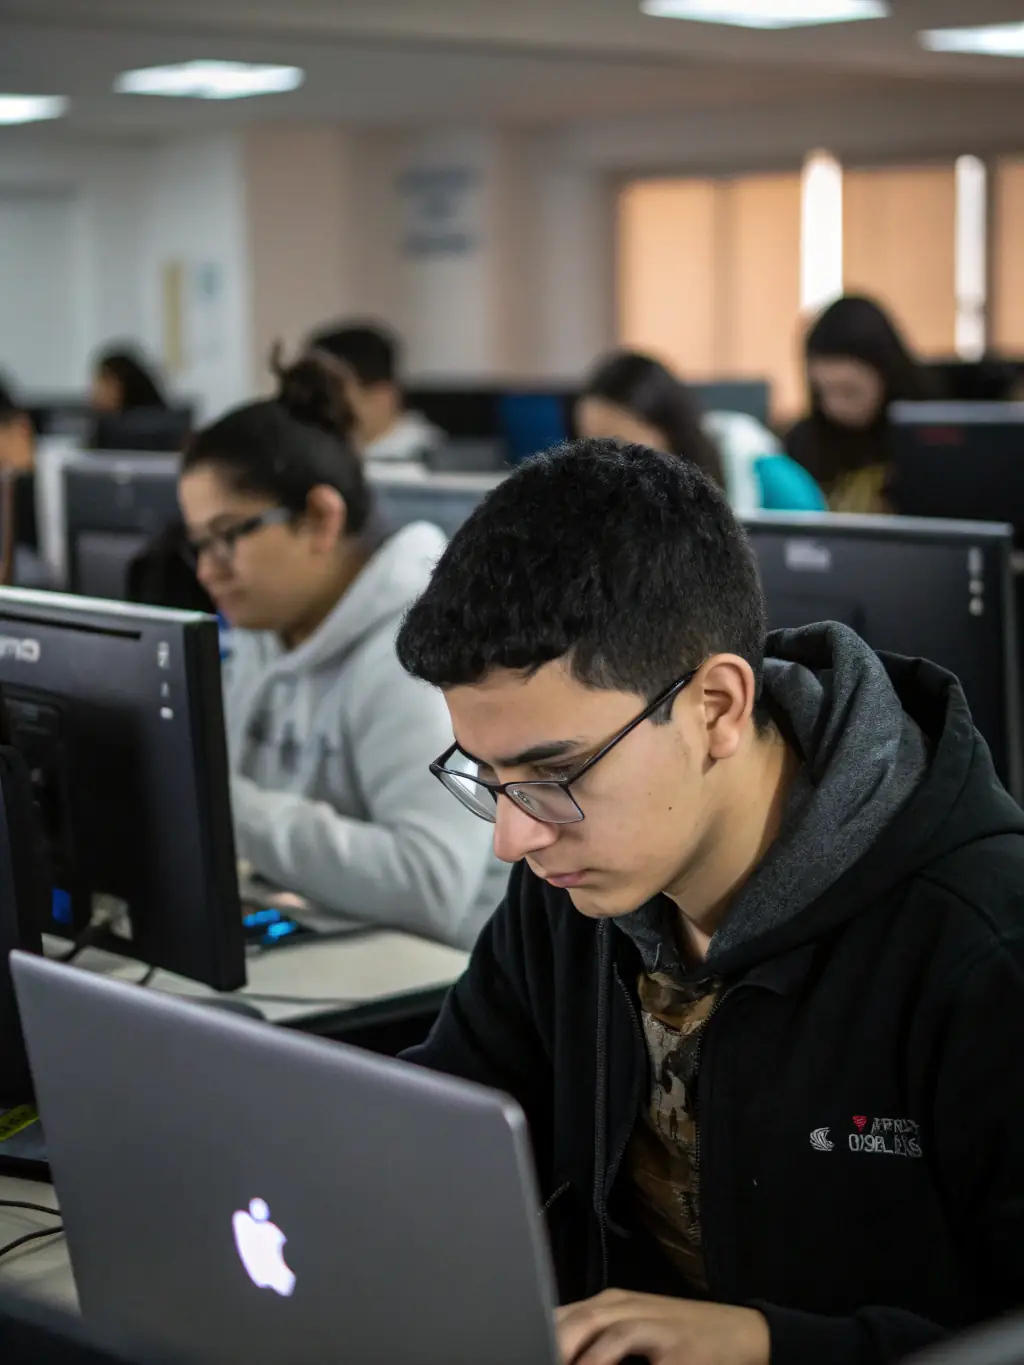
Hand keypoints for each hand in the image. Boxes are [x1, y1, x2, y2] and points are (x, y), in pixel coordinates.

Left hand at [556, 1290, 769, 1364]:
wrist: (742, 1333)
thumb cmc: (681, 1337)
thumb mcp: (634, 1330)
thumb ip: (596, 1338)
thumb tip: (555, 1347)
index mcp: (611, 1305)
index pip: (563, 1314)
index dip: (539, 1331)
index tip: (521, 1346)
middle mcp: (628, 1307)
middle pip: (578, 1318)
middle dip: (553, 1341)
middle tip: (535, 1354)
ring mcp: (654, 1323)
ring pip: (606, 1328)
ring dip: (582, 1354)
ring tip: (559, 1362)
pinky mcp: (677, 1344)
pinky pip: (642, 1352)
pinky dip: (612, 1361)